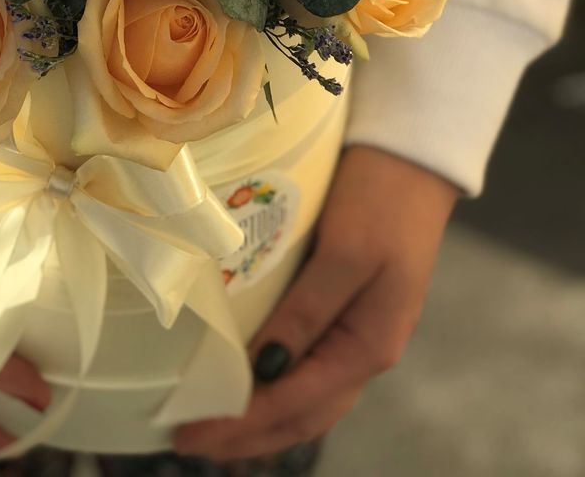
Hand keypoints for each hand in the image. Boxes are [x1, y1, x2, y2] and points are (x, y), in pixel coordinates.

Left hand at [175, 145, 458, 460]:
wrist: (410, 157)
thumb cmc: (381, 201)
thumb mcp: (345, 253)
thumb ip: (306, 313)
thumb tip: (264, 371)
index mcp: (368, 345)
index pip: (296, 404)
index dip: (243, 425)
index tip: (193, 435)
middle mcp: (364, 350)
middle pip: (302, 414)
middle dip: (247, 436)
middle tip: (188, 442)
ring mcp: (356, 331)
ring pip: (305, 396)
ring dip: (260, 417)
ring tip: (212, 424)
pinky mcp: (343, 307)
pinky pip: (306, 365)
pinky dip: (274, 385)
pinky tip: (248, 382)